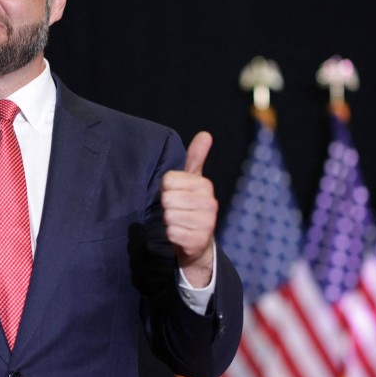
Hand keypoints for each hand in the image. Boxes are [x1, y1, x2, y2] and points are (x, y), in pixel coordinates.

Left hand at [161, 132, 216, 287]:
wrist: (198, 242)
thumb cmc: (191, 207)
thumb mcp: (193, 181)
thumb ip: (196, 158)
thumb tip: (205, 134)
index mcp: (205, 185)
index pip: (168, 180)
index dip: (166, 189)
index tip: (176, 195)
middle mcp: (209, 203)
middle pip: (167, 198)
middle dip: (167, 206)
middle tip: (177, 210)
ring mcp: (206, 223)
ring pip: (168, 216)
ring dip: (168, 221)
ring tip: (179, 222)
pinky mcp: (198, 241)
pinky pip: (171, 232)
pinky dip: (171, 235)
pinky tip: (180, 234)